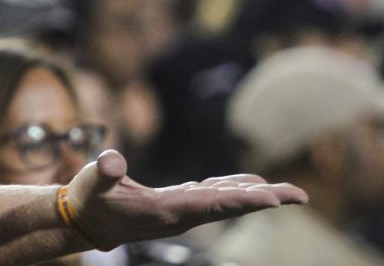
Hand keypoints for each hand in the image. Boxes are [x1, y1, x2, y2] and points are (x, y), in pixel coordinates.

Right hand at [64, 149, 307, 249]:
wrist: (83, 224)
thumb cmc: (88, 200)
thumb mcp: (91, 183)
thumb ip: (103, 172)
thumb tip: (112, 160)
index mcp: (165, 211)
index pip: (211, 205)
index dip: (242, 200)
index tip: (272, 199)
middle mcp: (180, 215)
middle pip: (230, 207)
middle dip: (264, 200)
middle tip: (300, 195)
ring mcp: (180, 212)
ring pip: (225, 203)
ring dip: (255, 196)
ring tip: (286, 192)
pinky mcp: (176, 205)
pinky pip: (213, 199)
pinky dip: (234, 190)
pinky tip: (246, 185)